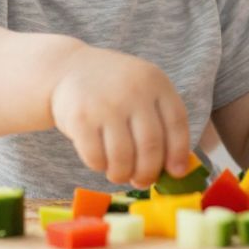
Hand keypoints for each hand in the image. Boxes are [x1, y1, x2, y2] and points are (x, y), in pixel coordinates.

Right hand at [50, 45, 191, 187]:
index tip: (176, 172)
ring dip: (123, 174)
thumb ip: (161, 120)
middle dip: (148, 172)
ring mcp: (106, 104)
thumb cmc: (115, 88)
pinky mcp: (80, 118)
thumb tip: (177, 169)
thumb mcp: (143, 89)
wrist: (69, 68)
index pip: (176, 123)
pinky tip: (100, 160)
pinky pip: (96, 158)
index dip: (179, 153)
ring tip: (120, 173)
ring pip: (123, 158)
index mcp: (156, 82)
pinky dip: (100, 167)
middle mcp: (133, 91)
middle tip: (142, 180)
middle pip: (151, 146)